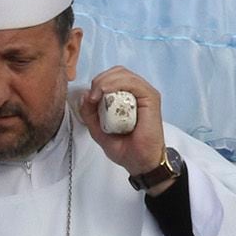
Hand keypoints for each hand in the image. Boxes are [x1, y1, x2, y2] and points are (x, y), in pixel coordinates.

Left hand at [78, 66, 169, 191]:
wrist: (140, 163)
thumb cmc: (125, 148)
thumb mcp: (99, 130)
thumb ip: (90, 114)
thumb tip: (84, 95)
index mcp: (127, 97)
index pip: (112, 77)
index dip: (98, 82)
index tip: (89, 98)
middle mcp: (137, 92)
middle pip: (117, 72)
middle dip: (100, 79)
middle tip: (92, 96)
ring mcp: (145, 94)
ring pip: (123, 74)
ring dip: (105, 81)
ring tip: (96, 95)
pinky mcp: (151, 98)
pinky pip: (134, 83)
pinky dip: (117, 84)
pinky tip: (105, 92)